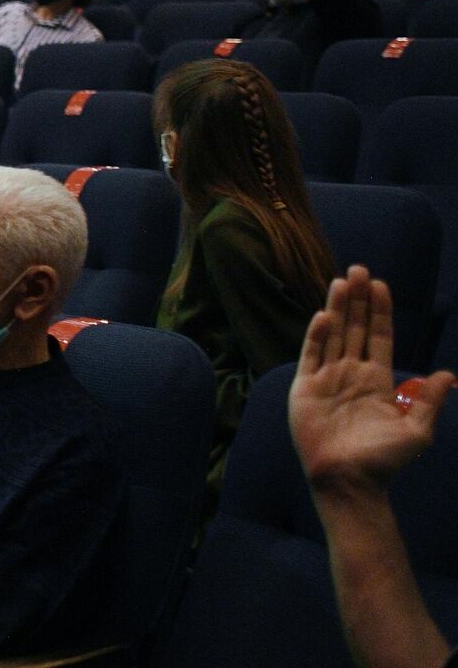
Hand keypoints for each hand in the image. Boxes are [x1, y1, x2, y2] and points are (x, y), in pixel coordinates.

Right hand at [291, 265, 455, 497]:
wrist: (350, 480)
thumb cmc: (384, 461)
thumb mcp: (418, 432)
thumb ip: (429, 401)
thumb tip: (447, 374)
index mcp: (377, 380)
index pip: (380, 337)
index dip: (381, 311)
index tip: (381, 285)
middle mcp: (351, 373)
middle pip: (356, 328)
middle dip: (358, 299)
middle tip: (358, 270)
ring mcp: (327, 379)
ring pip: (334, 334)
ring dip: (338, 308)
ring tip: (341, 281)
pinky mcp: (306, 388)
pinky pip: (311, 355)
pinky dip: (317, 335)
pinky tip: (325, 316)